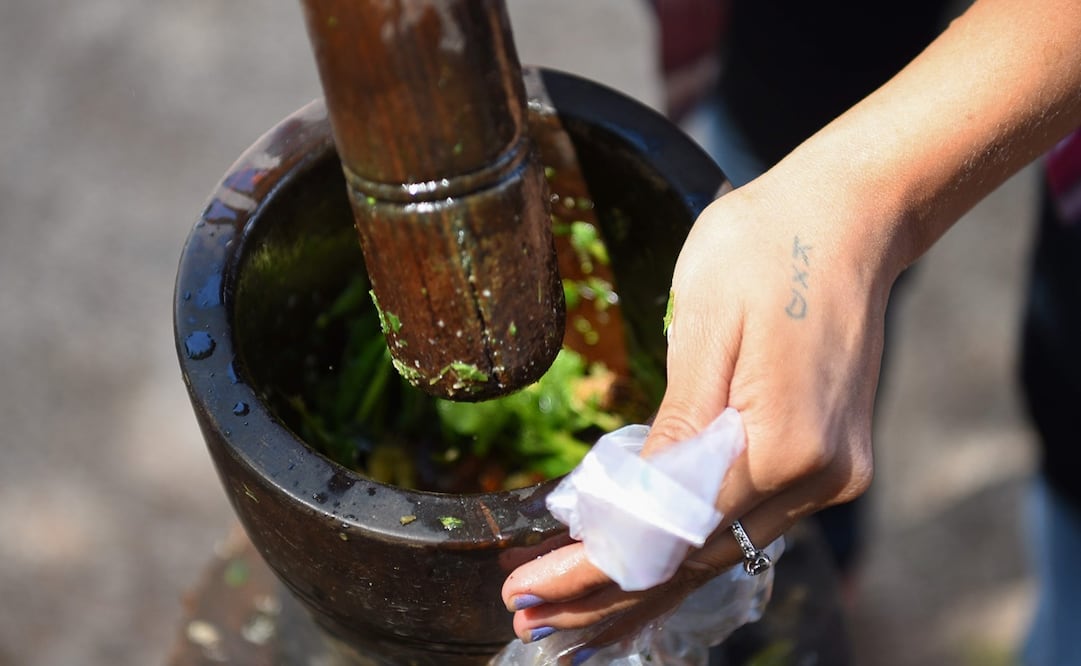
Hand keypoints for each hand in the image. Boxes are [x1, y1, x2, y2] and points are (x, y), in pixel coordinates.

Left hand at [502, 171, 893, 654]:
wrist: (852, 214)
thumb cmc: (766, 246)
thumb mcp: (701, 329)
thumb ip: (672, 432)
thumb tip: (628, 514)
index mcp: (784, 445)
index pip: (667, 537)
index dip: (590, 572)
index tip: (524, 593)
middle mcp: (818, 479)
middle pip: (695, 563)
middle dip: (607, 599)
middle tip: (531, 626)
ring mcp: (831, 474)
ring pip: (721, 551)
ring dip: (645, 586)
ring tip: (573, 622)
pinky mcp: (828, 460)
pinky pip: (746, 522)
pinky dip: (688, 550)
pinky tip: (646, 573)